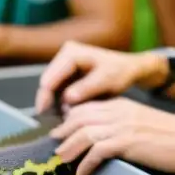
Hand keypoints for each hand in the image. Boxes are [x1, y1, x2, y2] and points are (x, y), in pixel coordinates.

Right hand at [35, 40, 168, 113]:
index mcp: (71, 53)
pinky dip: (62, 102)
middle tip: (53, 121)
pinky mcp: (67, 75)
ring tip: (63, 119)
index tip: (43, 113)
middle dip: (49, 101)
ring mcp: (64, 65)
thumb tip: (67, 98)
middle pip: (48, 82)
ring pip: (51, 88)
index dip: (45, 96)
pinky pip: (59, 90)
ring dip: (55, 104)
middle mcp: (64, 56)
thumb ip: (87, 88)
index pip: (50, 76)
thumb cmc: (121, 72)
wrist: (131, 69)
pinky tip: (68, 114)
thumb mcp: (107, 79)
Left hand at [50, 97, 174, 174]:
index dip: (69, 119)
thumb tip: (102, 136)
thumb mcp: (141, 121)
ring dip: (69, 148)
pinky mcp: (128, 142)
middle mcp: (117, 110)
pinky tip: (82, 174)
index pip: (85, 106)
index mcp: (119, 103)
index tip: (61, 131)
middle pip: (78, 118)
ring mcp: (122, 125)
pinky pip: (97, 152)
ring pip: (83, 133)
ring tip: (61, 160)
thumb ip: (121, 122)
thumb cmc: (172, 135)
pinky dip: (85, 164)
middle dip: (63, 132)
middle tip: (54, 145)